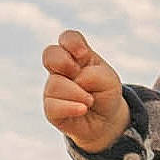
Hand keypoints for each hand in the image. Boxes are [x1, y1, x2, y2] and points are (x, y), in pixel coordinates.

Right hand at [42, 29, 129, 151]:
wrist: (107, 121)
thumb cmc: (106, 94)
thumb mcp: (109, 81)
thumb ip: (93, 75)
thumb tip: (74, 82)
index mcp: (76, 56)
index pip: (67, 39)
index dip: (72, 43)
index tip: (84, 54)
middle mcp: (61, 69)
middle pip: (50, 54)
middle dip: (64, 63)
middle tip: (78, 74)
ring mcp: (53, 88)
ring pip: (55, 84)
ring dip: (77, 93)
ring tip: (90, 101)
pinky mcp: (51, 109)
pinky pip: (52, 105)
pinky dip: (71, 107)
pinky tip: (83, 109)